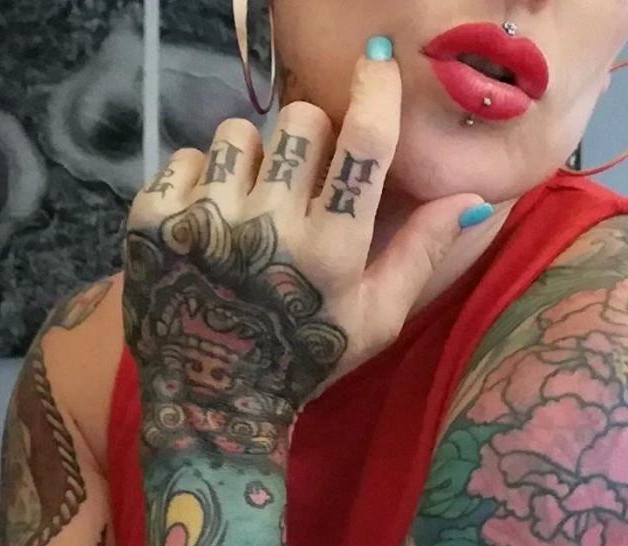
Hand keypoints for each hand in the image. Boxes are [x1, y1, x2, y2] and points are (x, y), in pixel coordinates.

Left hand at [122, 38, 487, 454]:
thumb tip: (475, 193)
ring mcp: (203, 224)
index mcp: (330, 254)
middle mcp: (266, 231)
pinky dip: (203, 181)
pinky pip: (188, 156)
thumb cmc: (306, 360)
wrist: (214, 401)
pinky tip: (213, 225)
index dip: (376, 90)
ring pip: (241, 132)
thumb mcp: (375, 319)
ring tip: (253, 208)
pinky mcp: (152, 222)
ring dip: (254, 159)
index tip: (376, 63)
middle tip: (306, 184)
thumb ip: (421, 252)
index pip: (363, 142)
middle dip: (311, 139)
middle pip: (301, 122)